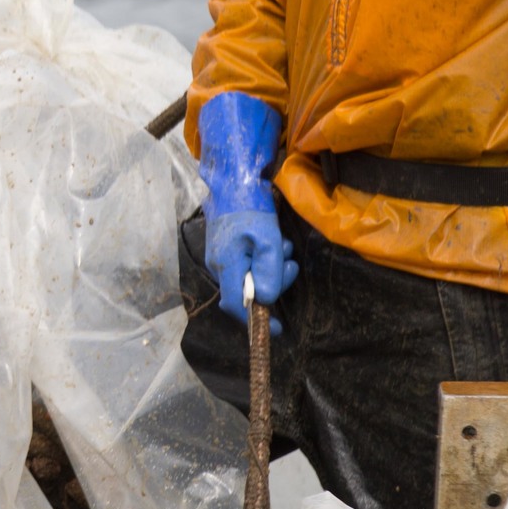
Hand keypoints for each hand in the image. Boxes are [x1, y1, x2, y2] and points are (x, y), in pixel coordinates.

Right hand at [206, 209, 297, 330]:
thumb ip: (268, 271)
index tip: (276, 328)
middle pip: (247, 292)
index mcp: (226, 266)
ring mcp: (220, 257)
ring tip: (283, 246)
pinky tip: (273, 241)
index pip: (236, 305)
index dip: (255, 321)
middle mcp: (218, 265)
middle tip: (289, 264)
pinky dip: (264, 258)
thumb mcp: (267, 238)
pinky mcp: (226, 248)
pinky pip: (247, 264)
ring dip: (272, 267)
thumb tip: (266, 299)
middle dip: (273, 283)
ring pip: (249, 277)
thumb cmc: (250, 207)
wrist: (232, 180)